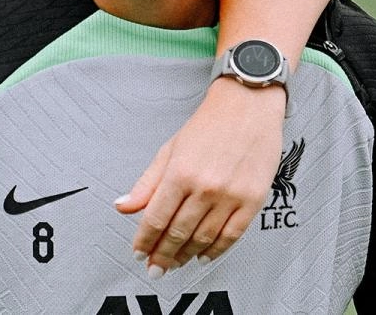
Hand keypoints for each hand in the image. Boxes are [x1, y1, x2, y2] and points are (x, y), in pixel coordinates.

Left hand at [115, 78, 285, 274]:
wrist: (247, 106)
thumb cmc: (209, 125)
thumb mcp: (170, 149)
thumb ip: (147, 183)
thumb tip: (123, 206)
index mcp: (180, 173)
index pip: (155, 218)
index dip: (144, 240)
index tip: (138, 253)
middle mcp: (204, 187)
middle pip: (178, 233)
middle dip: (162, 255)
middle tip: (154, 268)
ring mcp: (230, 196)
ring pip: (203, 238)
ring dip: (186, 256)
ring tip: (175, 263)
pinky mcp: (252, 200)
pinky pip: (231, 236)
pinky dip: (216, 251)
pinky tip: (203, 255)